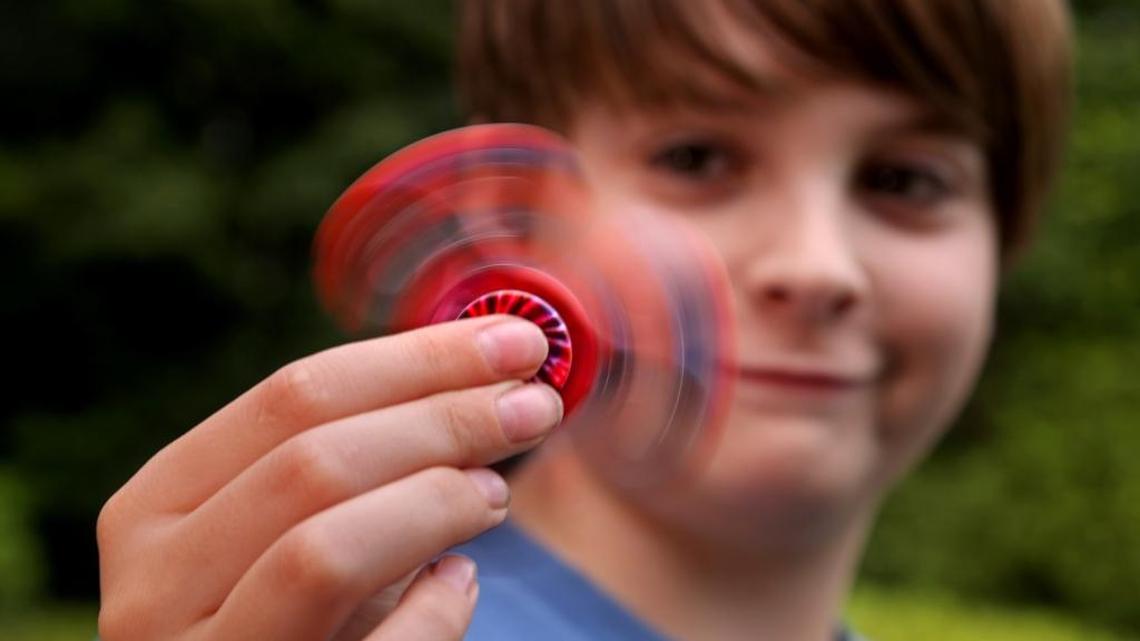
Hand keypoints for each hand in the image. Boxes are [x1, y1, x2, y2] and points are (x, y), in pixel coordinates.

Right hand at [97, 316, 561, 640]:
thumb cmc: (285, 617)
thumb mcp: (293, 528)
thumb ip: (362, 459)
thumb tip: (494, 373)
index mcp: (152, 509)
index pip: (291, 397)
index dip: (418, 359)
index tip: (517, 341)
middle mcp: (152, 587)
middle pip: (314, 463)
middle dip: (444, 419)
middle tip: (536, 404)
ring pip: (325, 551)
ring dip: (436, 501)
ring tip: (497, 491)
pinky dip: (434, 610)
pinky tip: (458, 581)